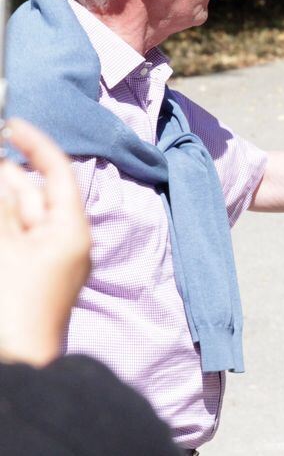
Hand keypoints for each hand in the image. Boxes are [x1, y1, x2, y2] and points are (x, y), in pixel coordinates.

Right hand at [0, 119, 90, 365]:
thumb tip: (4, 172)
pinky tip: (1, 218)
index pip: (57, 172)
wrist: (16, 365)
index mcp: (70, 228)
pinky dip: (4, 223)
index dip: (35, 144)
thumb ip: (2, 205)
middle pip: (31, 192)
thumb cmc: (12, 305)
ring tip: (2, 199)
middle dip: (6, 175)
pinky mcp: (28, 276)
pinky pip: (12, 237)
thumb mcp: (3, 245)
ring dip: (5, 198)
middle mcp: (65, 240)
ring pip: (18, 215)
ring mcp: (47, 260)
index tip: (10, 124)